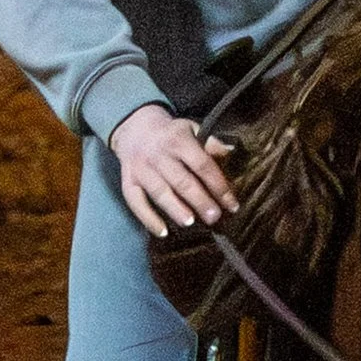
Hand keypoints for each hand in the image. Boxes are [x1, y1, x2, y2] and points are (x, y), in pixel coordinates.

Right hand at [110, 104, 238, 236]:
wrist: (136, 128)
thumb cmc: (172, 135)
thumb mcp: (192, 130)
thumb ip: (211, 144)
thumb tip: (232, 154)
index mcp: (179, 140)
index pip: (202, 165)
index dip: (219, 186)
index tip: (232, 204)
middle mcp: (159, 155)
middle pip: (182, 181)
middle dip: (199, 201)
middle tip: (214, 217)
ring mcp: (142, 168)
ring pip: (160, 192)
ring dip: (175, 209)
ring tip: (190, 223)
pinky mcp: (128, 181)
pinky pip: (135, 202)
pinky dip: (148, 218)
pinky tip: (162, 232)